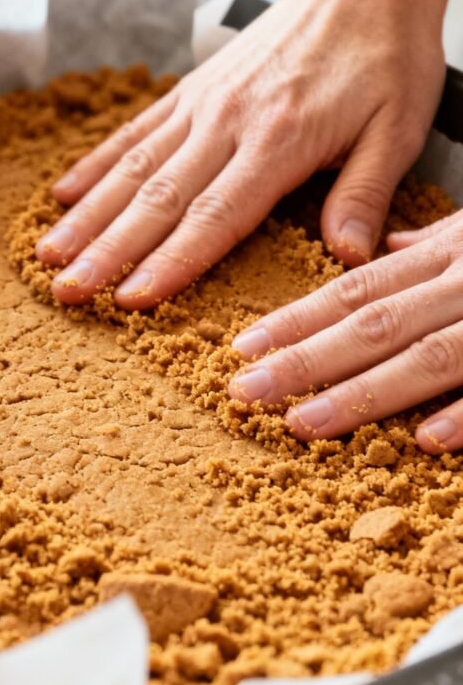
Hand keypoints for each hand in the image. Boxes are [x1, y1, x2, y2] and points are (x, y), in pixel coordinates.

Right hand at [36, 0, 445, 310]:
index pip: (214, 215)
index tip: (130, 300)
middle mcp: (228, 122)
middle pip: (157, 199)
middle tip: (67, 291)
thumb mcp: (398, 130)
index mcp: (279, 141)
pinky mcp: (192, 89)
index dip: (169, 262)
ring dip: (87, 215)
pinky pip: (135, 131)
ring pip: (133, 168)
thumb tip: (348, 258)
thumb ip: (364, 194)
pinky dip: (96, 165)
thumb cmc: (386, 58)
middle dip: (107, 251)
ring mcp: (202, 104)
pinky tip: (62, 194)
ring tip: (47, 254)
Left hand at [228, 210, 462, 453]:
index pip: (359, 290)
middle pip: (376, 324)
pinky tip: (423, 442)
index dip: (298, 320)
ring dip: (363, 394)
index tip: (244, 348)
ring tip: (303, 423)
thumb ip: (437, 242)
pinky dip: (462, 415)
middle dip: (306, 361)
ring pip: (428, 356)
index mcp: (449, 255)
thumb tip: (391, 246)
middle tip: (246, 392)